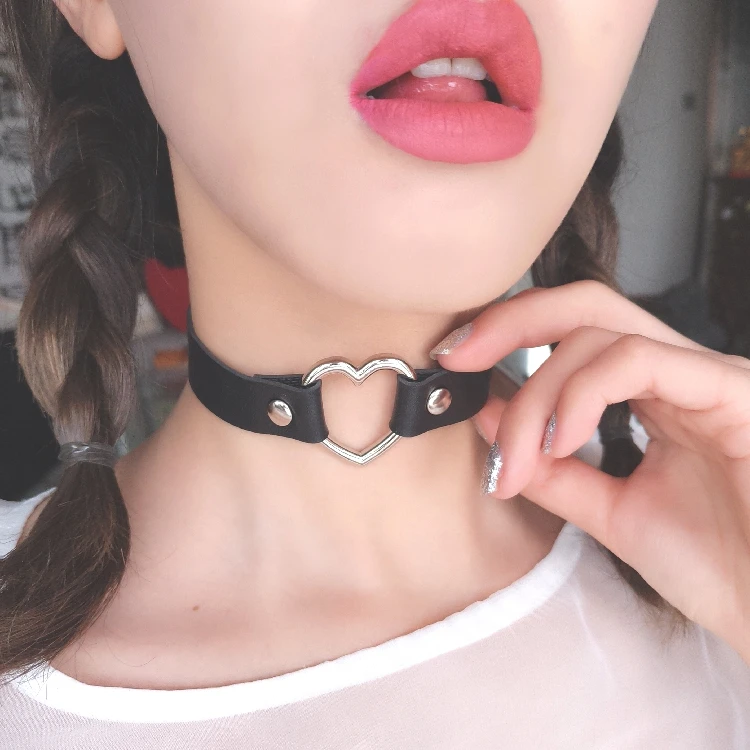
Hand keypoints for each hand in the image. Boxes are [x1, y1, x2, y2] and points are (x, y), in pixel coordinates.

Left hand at [432, 280, 749, 663]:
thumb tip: (488, 416)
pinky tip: (562, 441)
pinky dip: (583, 394)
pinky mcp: (732, 390)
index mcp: (656, 393)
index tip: (454, 361)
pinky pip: (640, 360)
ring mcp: (708, 375)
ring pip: (598, 335)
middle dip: (508, 323)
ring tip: (521, 455)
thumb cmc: (718, 565)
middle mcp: (680, 373)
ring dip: (539, 394)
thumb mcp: (609, 510)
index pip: (575, 332)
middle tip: (457, 359)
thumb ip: (551, 466)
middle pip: (583, 306)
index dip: (509, 331)